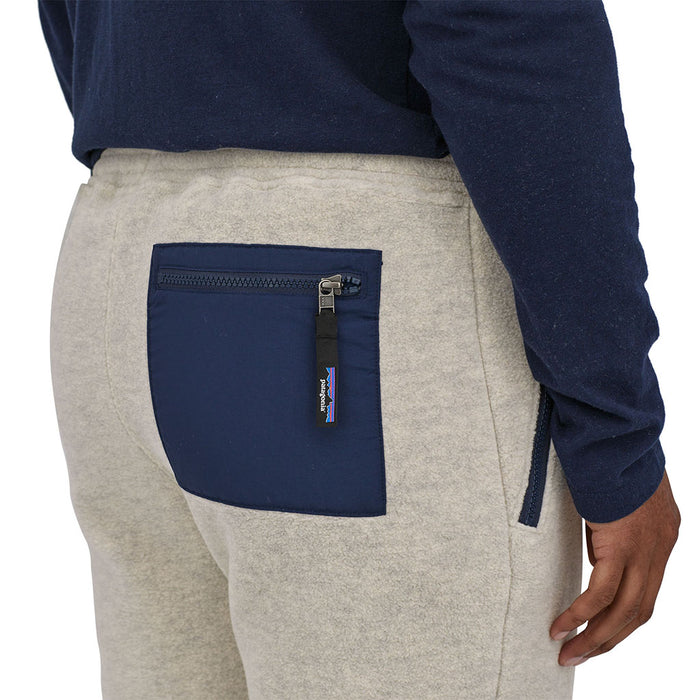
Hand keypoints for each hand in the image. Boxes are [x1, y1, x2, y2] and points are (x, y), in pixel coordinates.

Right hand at [549, 468, 679, 665]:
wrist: (618, 433)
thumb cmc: (613, 454)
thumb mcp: (621, 493)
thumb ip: (616, 522)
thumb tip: (598, 542)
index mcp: (663, 535)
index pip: (646, 591)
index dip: (622, 618)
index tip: (598, 632)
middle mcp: (661, 547)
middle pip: (639, 611)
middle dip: (608, 638)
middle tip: (579, 655)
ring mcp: (646, 548)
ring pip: (624, 612)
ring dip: (596, 637)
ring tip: (568, 652)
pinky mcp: (623, 545)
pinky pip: (602, 593)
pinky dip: (581, 614)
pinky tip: (562, 626)